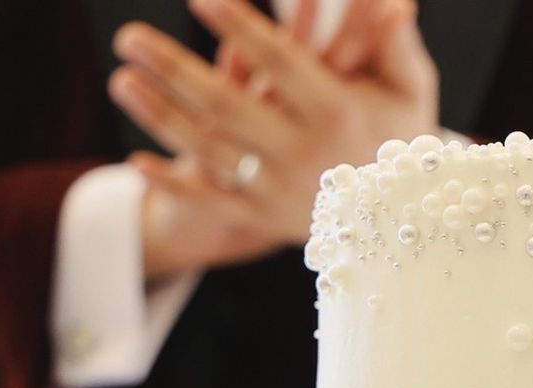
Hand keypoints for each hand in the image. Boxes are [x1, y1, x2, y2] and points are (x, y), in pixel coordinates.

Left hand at [109, 0, 438, 277]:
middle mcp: (305, 157)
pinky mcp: (266, 221)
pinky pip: (212, 205)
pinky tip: (136, 161)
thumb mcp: (410, 92)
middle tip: (128, 36)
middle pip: (227, 108)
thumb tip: (396, 3)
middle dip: (172, 69)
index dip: (240, 29)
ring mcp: (281, 193)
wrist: (401, 220)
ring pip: (210, 154)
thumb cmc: (399, 140)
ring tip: (121, 80)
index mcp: (338, 116)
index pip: (281, 64)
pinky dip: (174, 186)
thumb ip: (396, 46)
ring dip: (159, 117)